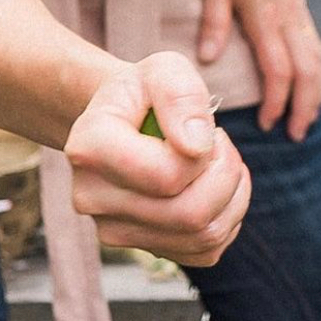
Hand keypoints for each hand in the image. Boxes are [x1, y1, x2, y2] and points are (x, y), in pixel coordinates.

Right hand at [64, 52, 250, 266]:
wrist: (124, 120)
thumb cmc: (145, 94)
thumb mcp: (164, 69)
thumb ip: (181, 94)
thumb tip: (197, 145)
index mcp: (89, 148)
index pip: (167, 175)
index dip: (205, 152)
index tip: (203, 127)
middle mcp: (91, 198)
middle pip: (189, 213)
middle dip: (225, 175)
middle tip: (219, 145)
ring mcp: (113, 231)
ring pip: (204, 235)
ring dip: (232, 195)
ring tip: (217, 161)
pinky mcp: (142, 250)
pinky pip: (207, 251)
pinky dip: (227, 217)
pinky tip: (214, 187)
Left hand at [197, 0, 320, 140]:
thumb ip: (213, 18)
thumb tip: (207, 58)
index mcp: (265, 14)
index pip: (279, 70)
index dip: (276, 101)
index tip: (267, 125)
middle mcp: (288, 17)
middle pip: (309, 72)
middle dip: (305, 107)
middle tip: (294, 136)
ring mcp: (297, 11)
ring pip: (317, 60)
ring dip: (315, 93)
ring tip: (306, 119)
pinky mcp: (298, 5)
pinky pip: (315, 46)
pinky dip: (316, 72)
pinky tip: (310, 84)